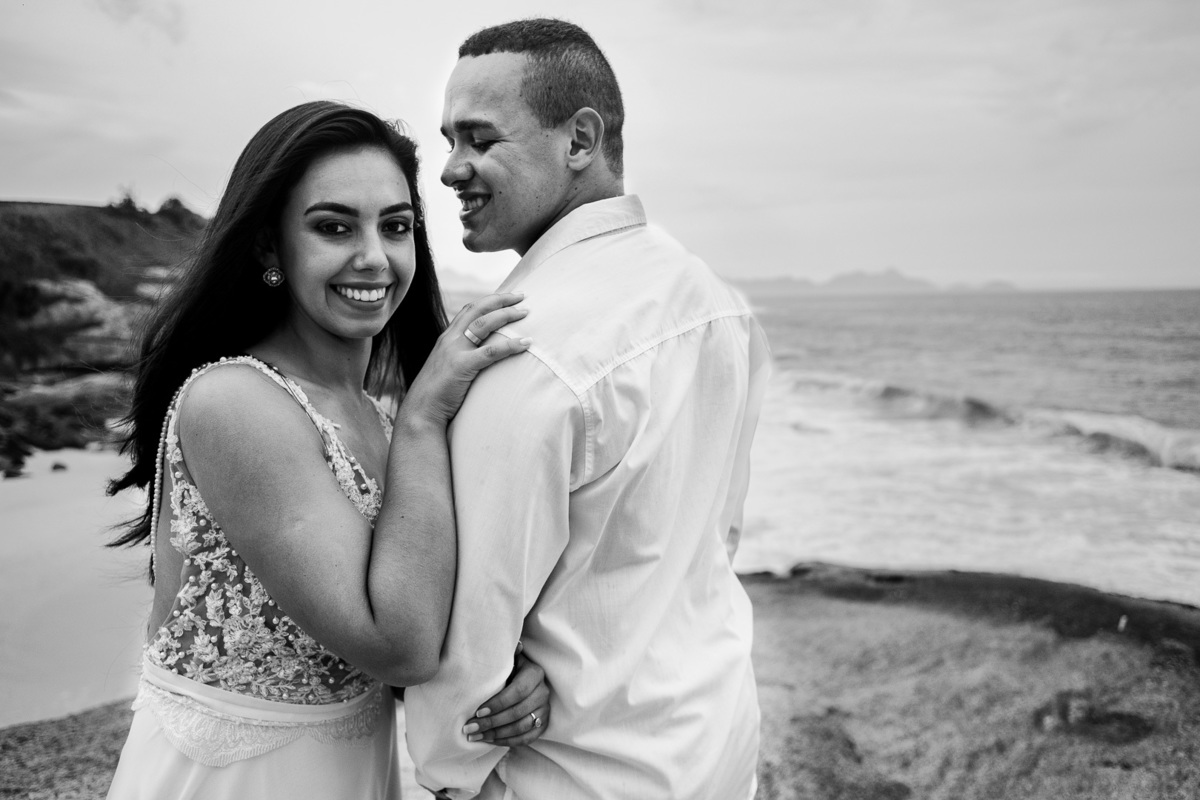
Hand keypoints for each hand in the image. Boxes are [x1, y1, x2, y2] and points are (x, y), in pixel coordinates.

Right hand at [403, 293, 529, 425]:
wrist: (421, 412)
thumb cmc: (437, 395)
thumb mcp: (448, 369)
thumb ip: (462, 358)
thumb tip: (483, 357)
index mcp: (447, 338)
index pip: (470, 309)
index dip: (490, 300)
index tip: (508, 297)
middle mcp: (449, 339)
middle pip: (478, 309)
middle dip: (501, 300)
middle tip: (523, 297)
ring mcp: (454, 351)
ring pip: (484, 324)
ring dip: (507, 315)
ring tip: (526, 313)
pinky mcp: (461, 366)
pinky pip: (491, 352)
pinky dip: (510, 345)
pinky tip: (526, 343)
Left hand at [462, 651, 550, 746]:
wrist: (528, 682)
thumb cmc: (512, 669)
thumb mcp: (510, 660)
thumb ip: (508, 655)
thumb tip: (516, 645)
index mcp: (535, 674)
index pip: (517, 692)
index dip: (497, 703)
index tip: (477, 712)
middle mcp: (543, 692)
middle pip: (516, 713)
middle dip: (490, 723)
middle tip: (469, 727)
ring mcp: (545, 710)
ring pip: (520, 728)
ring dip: (495, 734)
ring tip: (474, 736)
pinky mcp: (543, 725)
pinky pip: (525, 738)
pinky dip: (506, 741)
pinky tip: (489, 740)